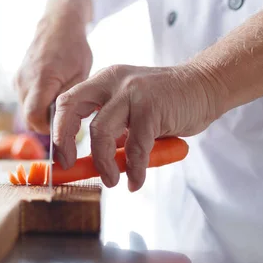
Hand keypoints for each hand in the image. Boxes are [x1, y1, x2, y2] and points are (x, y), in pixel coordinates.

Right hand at [15, 12, 91, 133]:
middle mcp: (24, 81)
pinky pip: (24, 100)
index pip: (34, 116)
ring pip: (25, 110)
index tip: (62, 124)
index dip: (47, 127)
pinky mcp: (16, 79)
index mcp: (41, 79)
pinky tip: (50, 93)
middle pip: (27, 117)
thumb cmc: (73, 48)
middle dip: (44, 123)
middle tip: (63, 116)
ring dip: (40, 113)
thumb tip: (63, 122)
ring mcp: (18, 80)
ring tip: (58, 101)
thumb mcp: (81, 75)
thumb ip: (69, 100)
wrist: (57, 25)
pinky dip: (36, 103)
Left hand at [54, 64, 224, 190]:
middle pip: (71, 109)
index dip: (58, 131)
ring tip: (111, 180)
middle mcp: (111, 82)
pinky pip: (135, 147)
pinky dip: (134, 170)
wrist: (205, 85)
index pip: (67, 102)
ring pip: (100, 131)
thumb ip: (113, 132)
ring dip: (102, 162)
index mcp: (102, 81)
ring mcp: (131, 93)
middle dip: (64, 140)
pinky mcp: (152, 108)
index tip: (62, 157)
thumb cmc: (166, 103)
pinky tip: (135, 181)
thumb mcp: (131, 112)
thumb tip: (93, 164)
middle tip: (70, 165)